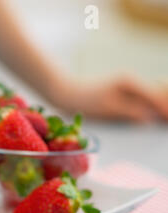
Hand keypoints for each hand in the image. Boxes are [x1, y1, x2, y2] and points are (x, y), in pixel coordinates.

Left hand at [53, 76, 167, 122]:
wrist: (66, 91)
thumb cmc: (85, 101)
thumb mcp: (109, 109)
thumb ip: (131, 113)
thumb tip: (151, 121)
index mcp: (131, 83)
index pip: (158, 97)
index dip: (166, 110)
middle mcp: (133, 80)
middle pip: (161, 90)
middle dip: (166, 105)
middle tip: (166, 122)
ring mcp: (129, 84)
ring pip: (155, 91)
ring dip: (161, 104)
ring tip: (163, 119)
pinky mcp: (123, 89)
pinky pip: (145, 95)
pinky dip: (152, 103)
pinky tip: (154, 116)